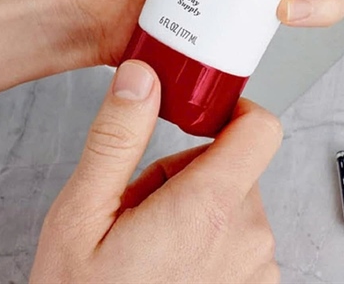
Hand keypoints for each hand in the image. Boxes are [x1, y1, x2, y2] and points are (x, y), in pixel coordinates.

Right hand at [31, 61, 281, 283]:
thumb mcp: (83, 215)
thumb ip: (118, 137)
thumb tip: (142, 79)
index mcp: (207, 209)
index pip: (261, 130)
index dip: (237, 112)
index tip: (208, 117)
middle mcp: (246, 237)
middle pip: (236, 165)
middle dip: (192, 172)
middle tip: (146, 205)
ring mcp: (256, 268)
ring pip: (235, 202)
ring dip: (199, 208)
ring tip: (155, 241)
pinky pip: (241, 238)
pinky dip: (211, 240)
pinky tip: (173, 265)